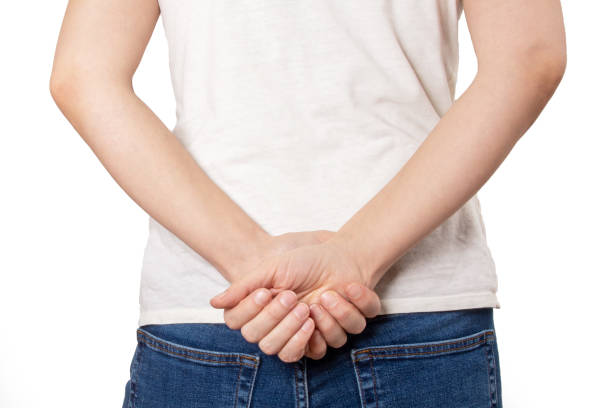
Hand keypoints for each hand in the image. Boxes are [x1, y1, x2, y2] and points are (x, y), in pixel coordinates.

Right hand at [224, 229, 346, 358]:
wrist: (341, 260)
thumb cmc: (304, 262)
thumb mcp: (272, 269)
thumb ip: (243, 286)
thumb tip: (213, 303)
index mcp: (260, 312)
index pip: (243, 327)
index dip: (252, 313)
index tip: (265, 292)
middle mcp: (277, 328)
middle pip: (264, 344)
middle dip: (278, 320)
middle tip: (292, 297)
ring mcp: (299, 337)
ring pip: (288, 353)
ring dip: (298, 327)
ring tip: (313, 302)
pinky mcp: (324, 340)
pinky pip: (319, 351)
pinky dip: (326, 327)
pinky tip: (328, 305)